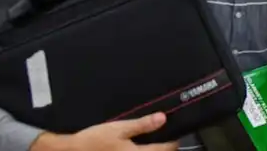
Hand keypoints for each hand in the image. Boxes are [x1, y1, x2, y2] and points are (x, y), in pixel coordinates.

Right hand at [30, 112, 178, 150]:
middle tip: (162, 140)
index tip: (173, 136)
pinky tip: (132, 148)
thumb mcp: (118, 128)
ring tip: (148, 145)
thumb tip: (163, 118)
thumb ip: (142, 125)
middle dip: (164, 149)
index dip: (173, 142)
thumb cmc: (93, 141)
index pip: (166, 149)